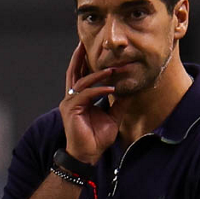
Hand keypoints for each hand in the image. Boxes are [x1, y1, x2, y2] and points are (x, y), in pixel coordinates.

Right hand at [60, 43, 118, 163]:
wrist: (87, 155)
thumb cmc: (96, 138)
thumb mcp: (113, 117)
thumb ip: (118, 103)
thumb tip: (129, 90)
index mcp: (79, 98)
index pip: (81, 75)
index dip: (85, 62)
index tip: (91, 49)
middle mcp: (72, 97)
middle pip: (74, 72)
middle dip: (80, 57)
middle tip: (84, 43)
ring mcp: (69, 103)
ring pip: (82, 82)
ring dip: (97, 74)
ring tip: (112, 69)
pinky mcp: (71, 109)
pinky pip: (86, 94)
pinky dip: (98, 90)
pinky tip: (111, 88)